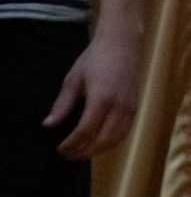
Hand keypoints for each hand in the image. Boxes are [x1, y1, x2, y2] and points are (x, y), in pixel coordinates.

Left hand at [47, 28, 140, 158]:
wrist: (123, 41)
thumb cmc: (95, 57)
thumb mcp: (73, 79)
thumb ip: (62, 104)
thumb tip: (49, 125)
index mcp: (101, 99)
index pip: (85, 131)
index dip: (71, 144)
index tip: (59, 149)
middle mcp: (119, 106)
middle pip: (103, 140)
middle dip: (84, 152)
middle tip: (68, 155)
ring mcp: (130, 106)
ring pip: (117, 138)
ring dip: (99, 149)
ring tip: (83, 152)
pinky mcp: (135, 105)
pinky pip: (125, 131)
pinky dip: (112, 141)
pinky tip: (100, 142)